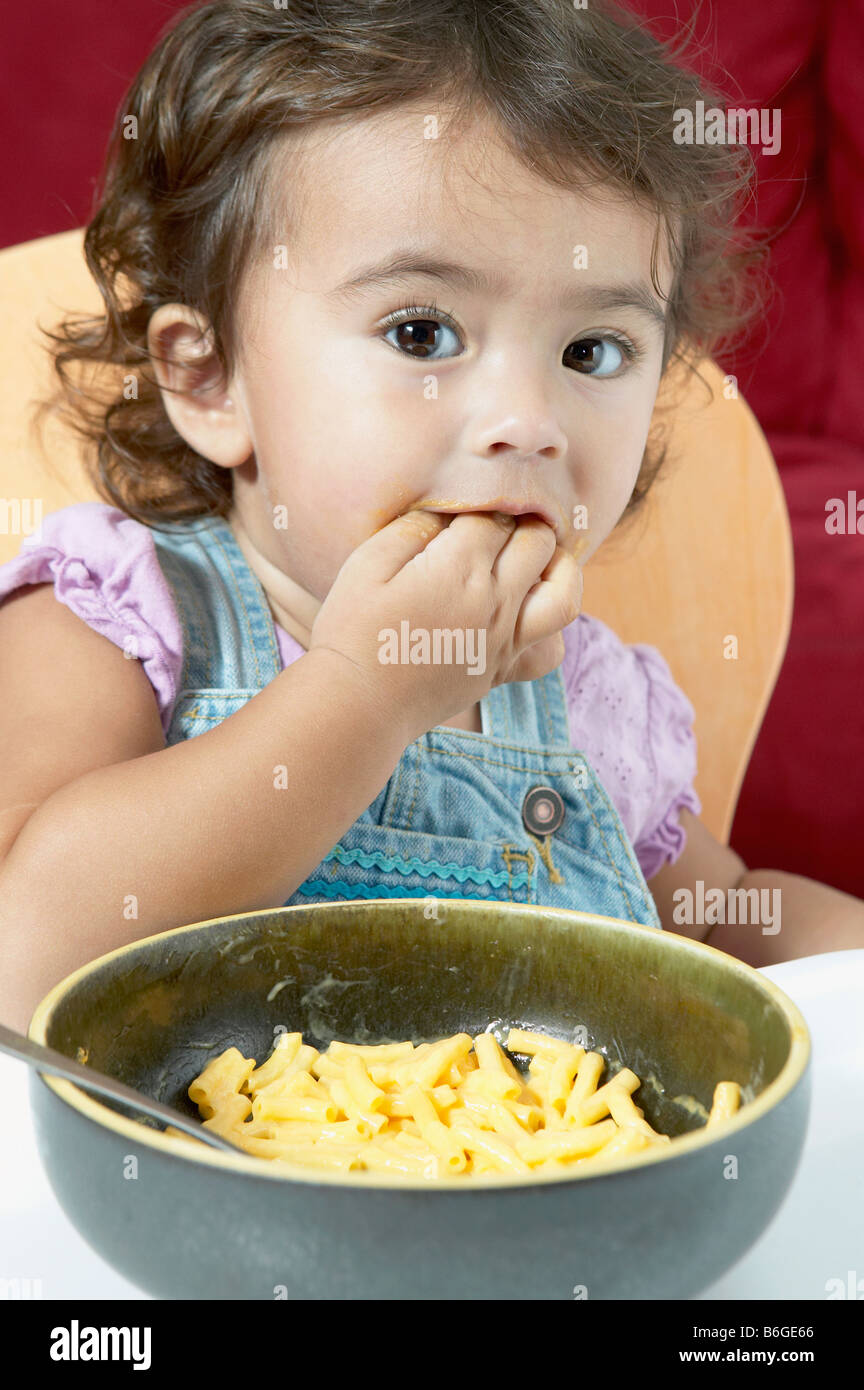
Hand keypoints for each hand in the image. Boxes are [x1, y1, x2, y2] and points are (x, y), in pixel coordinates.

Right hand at [309, 509, 582, 738]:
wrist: (357, 705)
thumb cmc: (352, 631)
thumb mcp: (367, 564)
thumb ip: (412, 529)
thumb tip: (445, 514)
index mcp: (460, 568)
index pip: (493, 517)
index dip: (474, 508)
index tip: (453, 518)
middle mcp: (494, 603)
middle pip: (537, 542)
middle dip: (518, 524)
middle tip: (489, 529)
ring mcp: (504, 641)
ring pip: (564, 593)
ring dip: (557, 567)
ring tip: (533, 560)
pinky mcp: (501, 671)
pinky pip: (549, 651)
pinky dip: (551, 630)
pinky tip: (524, 618)